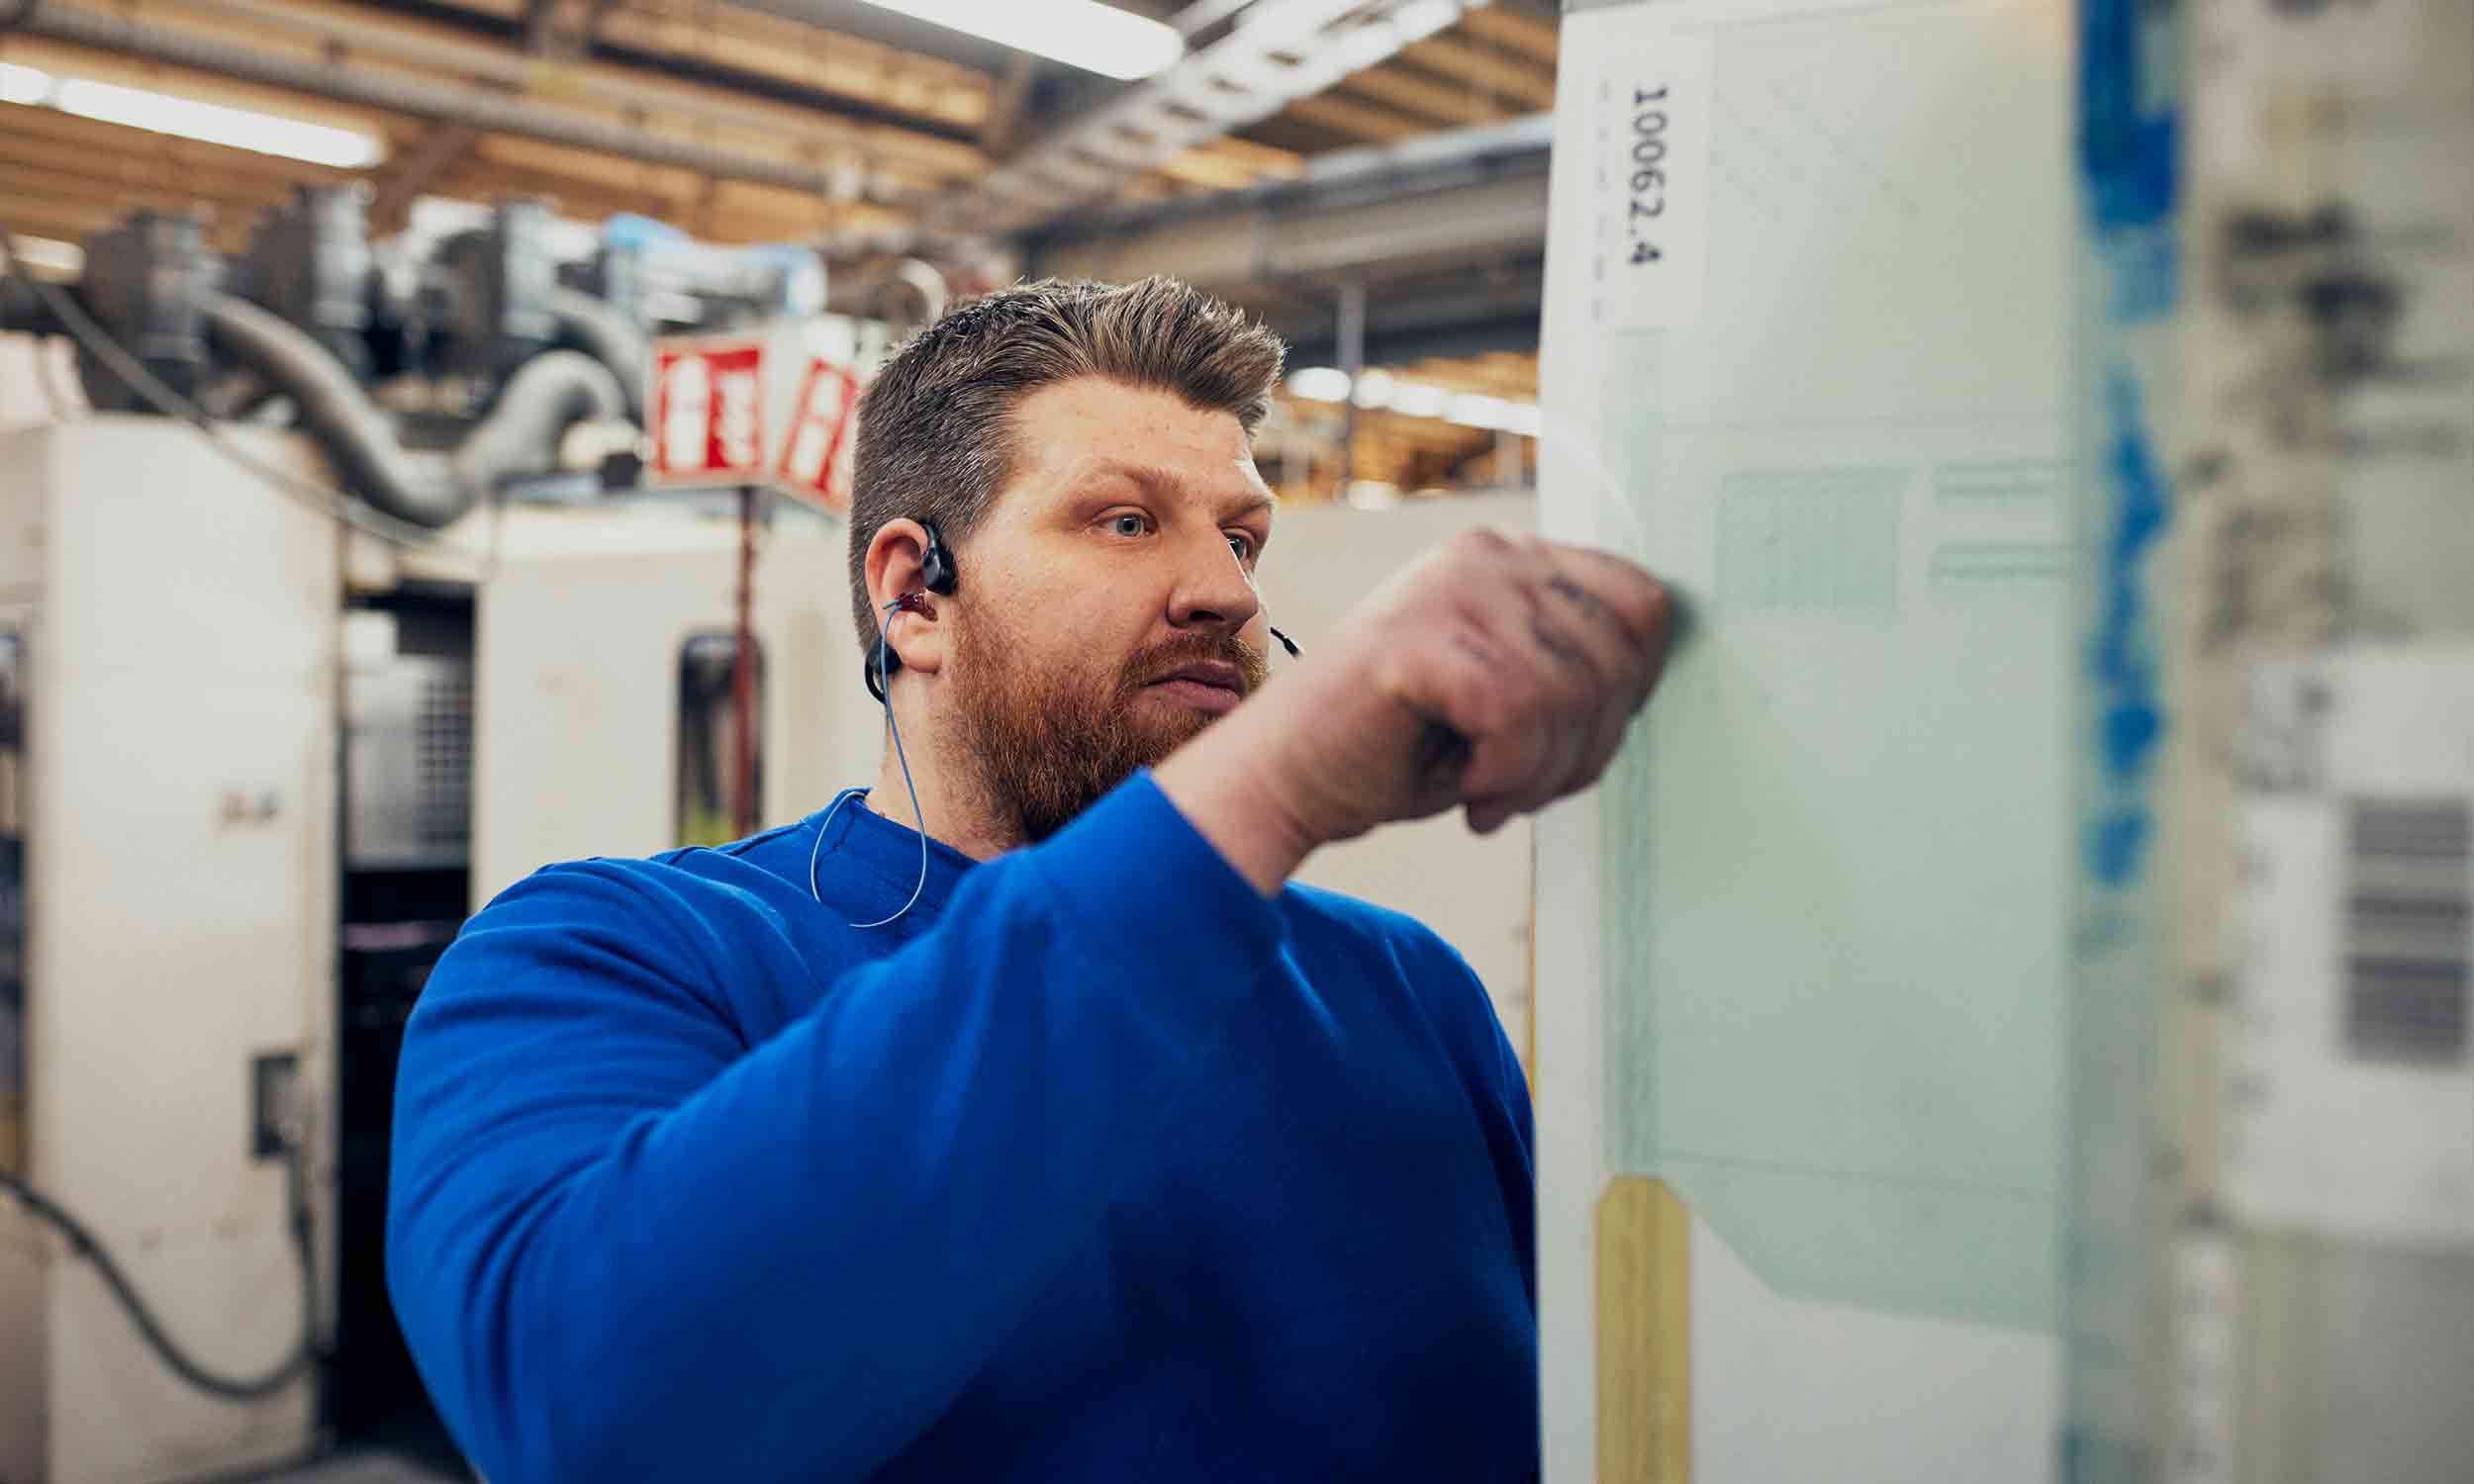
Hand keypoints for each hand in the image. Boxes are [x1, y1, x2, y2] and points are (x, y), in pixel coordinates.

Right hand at [1156, 529, 1672, 892]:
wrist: (1285, 778)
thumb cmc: (1401, 749)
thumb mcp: (1512, 699)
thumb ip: (1576, 671)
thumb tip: (1652, 677)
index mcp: (1515, 560)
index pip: (1644, 604)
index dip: (1630, 690)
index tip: (1572, 745)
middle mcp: (1488, 555)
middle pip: (1618, 657)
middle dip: (1587, 748)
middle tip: (1522, 788)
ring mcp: (1449, 589)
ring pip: (1572, 691)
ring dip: (1544, 772)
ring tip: (1492, 793)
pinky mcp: (1416, 639)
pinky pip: (1518, 713)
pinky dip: (1507, 773)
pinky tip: (1470, 793)